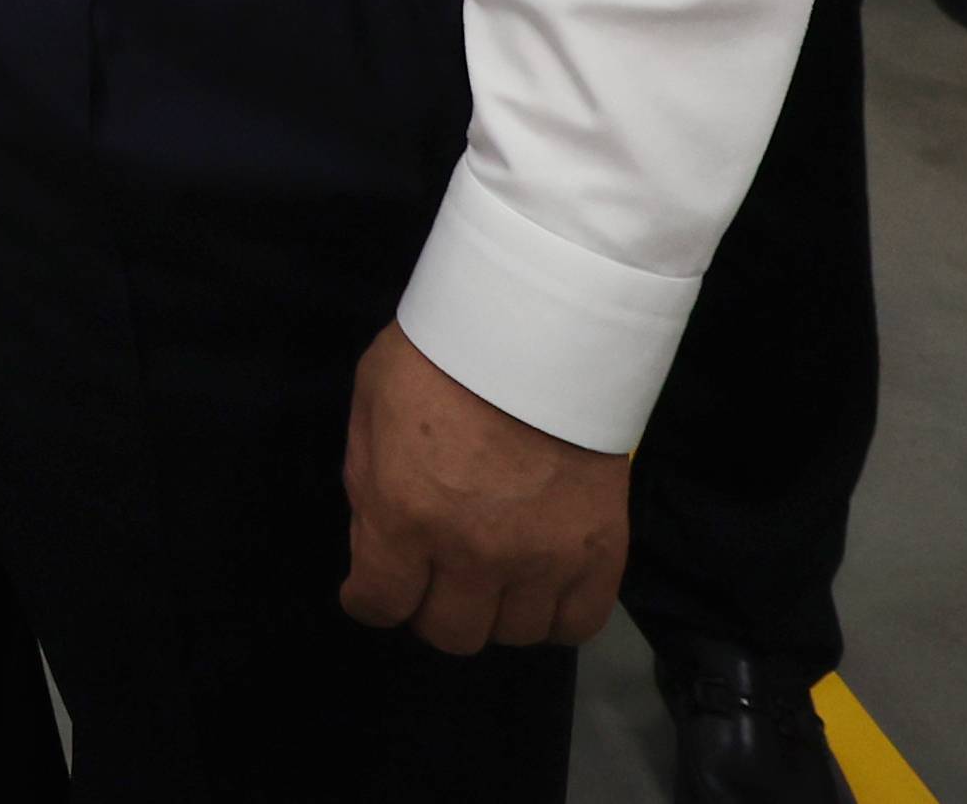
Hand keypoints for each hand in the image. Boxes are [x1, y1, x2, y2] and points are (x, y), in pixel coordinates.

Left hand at [338, 324, 625, 652]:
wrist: (538, 331)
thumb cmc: (441, 356)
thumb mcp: (370, 405)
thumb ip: (369, 482)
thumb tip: (377, 538)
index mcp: (404, 515)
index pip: (380, 603)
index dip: (370, 602)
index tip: (373, 593)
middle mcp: (472, 553)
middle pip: (450, 633)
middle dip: (430, 609)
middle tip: (433, 580)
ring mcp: (540, 560)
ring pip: (513, 634)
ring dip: (494, 612)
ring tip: (490, 579)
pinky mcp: (598, 555)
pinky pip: (577, 624)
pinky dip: (555, 617)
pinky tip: (540, 590)